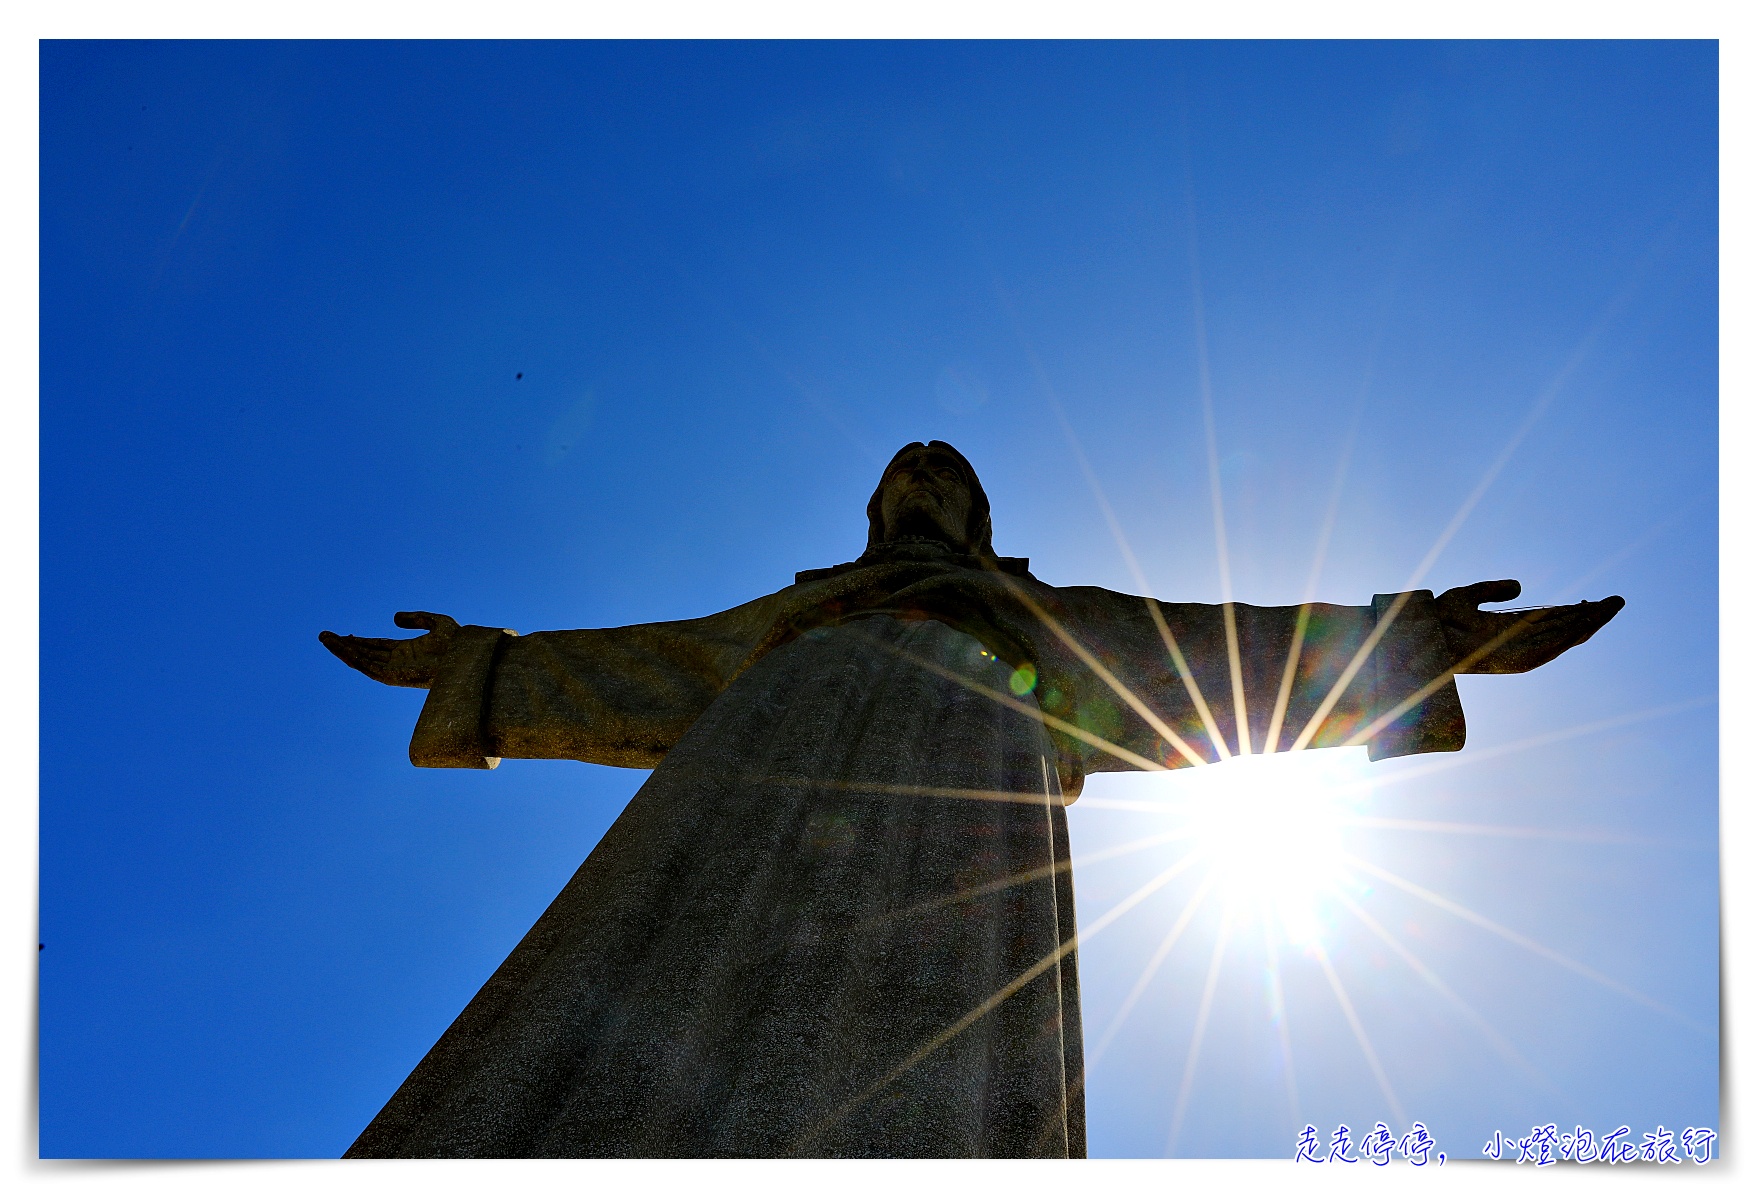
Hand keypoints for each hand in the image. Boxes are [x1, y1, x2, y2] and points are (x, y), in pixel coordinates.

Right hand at [319, 611, 460, 687]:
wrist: (466, 656)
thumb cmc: (458, 643)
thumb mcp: (437, 623)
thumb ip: (416, 618)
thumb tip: (393, 618)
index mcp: (406, 651)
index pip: (376, 646)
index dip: (360, 641)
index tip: (344, 635)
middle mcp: (397, 661)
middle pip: (365, 653)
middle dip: (344, 645)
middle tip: (324, 635)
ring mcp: (395, 669)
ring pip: (362, 660)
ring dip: (343, 650)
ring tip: (325, 639)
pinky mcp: (394, 676)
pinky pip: (369, 668)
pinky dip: (354, 658)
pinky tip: (342, 648)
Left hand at [1434, 580, 1624, 673]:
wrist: (1425, 633)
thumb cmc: (1439, 618)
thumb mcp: (1469, 596)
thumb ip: (1493, 590)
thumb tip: (1521, 586)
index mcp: (1510, 627)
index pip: (1551, 619)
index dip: (1573, 610)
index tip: (1591, 599)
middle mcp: (1519, 640)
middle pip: (1564, 627)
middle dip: (1591, 615)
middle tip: (1616, 601)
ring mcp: (1521, 650)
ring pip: (1565, 637)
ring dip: (1590, 622)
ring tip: (1613, 607)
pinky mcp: (1519, 660)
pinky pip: (1553, 646)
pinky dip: (1572, 634)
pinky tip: (1590, 620)